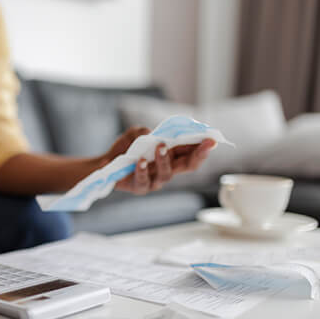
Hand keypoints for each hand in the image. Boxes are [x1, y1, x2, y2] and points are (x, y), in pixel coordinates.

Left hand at [101, 127, 215, 194]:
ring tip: (160, 146)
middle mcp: (167, 169)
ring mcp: (154, 180)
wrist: (106, 163)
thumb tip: (152, 133)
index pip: (192, 152)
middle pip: (188, 165)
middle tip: (205, 144)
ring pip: (166, 174)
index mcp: (172, 156)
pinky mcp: (139, 187)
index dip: (203, 146)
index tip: (213, 139)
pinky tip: (140, 162)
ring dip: (165, 159)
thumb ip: (144, 131)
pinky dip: (142, 170)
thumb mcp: (135, 134)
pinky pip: (143, 181)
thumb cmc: (126, 149)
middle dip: (199, 154)